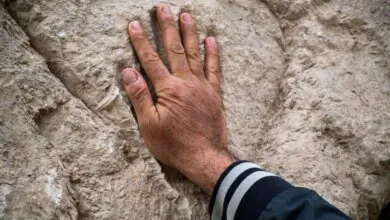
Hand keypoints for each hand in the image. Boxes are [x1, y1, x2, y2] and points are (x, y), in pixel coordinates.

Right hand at [122, 5, 234, 193]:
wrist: (204, 157)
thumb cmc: (174, 144)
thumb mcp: (149, 125)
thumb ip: (139, 97)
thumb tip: (128, 72)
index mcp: (167, 89)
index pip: (150, 60)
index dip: (141, 41)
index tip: (134, 24)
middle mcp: (186, 82)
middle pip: (174, 50)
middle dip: (167, 27)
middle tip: (163, 9)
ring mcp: (202, 86)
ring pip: (195, 54)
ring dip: (189, 33)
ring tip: (186, 15)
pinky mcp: (214, 93)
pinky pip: (214, 69)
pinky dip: (213, 54)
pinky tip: (212, 40)